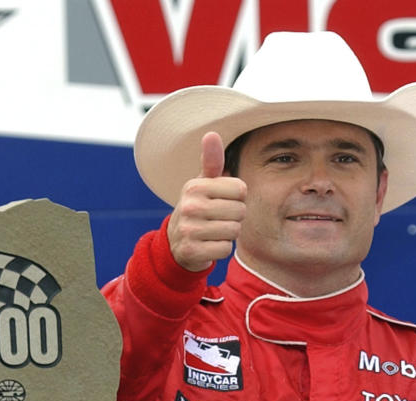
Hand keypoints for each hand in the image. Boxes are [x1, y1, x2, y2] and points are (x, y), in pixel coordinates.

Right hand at [167, 131, 245, 271]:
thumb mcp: (202, 183)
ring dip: (228, 234)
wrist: (175, 243)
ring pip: (234, 231)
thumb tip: (211, 134)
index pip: (241, 189)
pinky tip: (209, 244)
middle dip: (234, 217)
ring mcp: (189, 230)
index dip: (236, 197)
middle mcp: (190, 206)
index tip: (221, 201)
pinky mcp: (192, 251)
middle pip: (240, 211)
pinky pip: (225, 249)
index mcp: (195, 186)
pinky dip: (220, 249)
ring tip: (213, 231)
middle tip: (217, 218)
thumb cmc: (197, 207)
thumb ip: (211, 160)